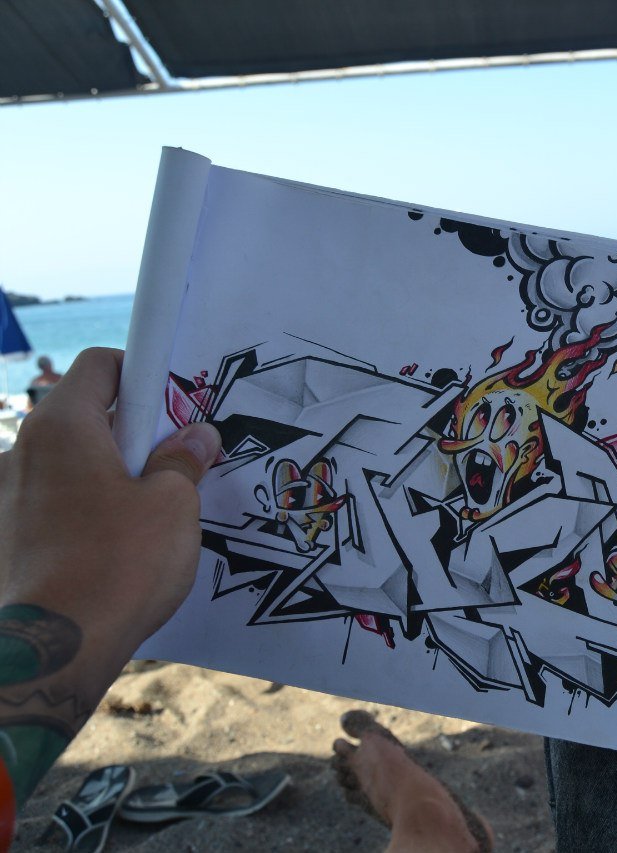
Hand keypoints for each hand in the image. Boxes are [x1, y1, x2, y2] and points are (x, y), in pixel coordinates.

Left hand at [0, 348, 220, 665]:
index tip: (173, 404)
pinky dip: (78, 514)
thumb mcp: (173, 505)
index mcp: (62, 427)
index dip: (142, 373)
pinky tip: (110, 551)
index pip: (99, 366)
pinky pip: (47, 507)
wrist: (53, 649)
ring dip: (102, 477)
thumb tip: (196, 436)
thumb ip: (182, 461)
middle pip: (81, 417)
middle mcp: (20, 452)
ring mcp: (3, 497)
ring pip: (64, 466)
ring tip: (143, 518)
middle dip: (128, 434)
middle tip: (172, 465)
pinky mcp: (2, 538)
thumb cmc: (117, 565)